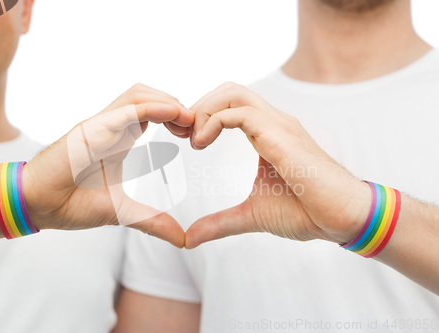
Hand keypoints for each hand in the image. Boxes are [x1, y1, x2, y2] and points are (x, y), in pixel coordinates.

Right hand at [22, 84, 193, 247]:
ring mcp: (100, 125)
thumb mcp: (123, 213)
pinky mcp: (90, 129)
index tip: (195, 135)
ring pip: (138, 94)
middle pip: (149, 95)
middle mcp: (111, 127)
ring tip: (187, 120)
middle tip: (196, 126)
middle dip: (177, 105)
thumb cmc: (71, 203)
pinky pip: (124, 110)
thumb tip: (183, 240)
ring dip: (167, 101)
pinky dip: (151, 108)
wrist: (36, 205)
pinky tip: (172, 114)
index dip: (177, 117)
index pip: (153, 112)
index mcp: (120, 139)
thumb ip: (152, 222)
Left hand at [185, 82, 370, 248]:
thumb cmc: (307, 212)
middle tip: (183, 134)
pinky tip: (202, 144)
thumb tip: (189, 238)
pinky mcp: (281, 136)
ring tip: (193, 140)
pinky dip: (213, 122)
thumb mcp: (251, 216)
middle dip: (199, 106)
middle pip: (229, 90)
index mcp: (268, 133)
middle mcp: (273, 122)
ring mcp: (279, 125)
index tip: (186, 140)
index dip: (203, 115)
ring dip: (204, 110)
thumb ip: (219, 223)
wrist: (343, 218)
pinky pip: (239, 113)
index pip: (230, 104)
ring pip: (233, 93)